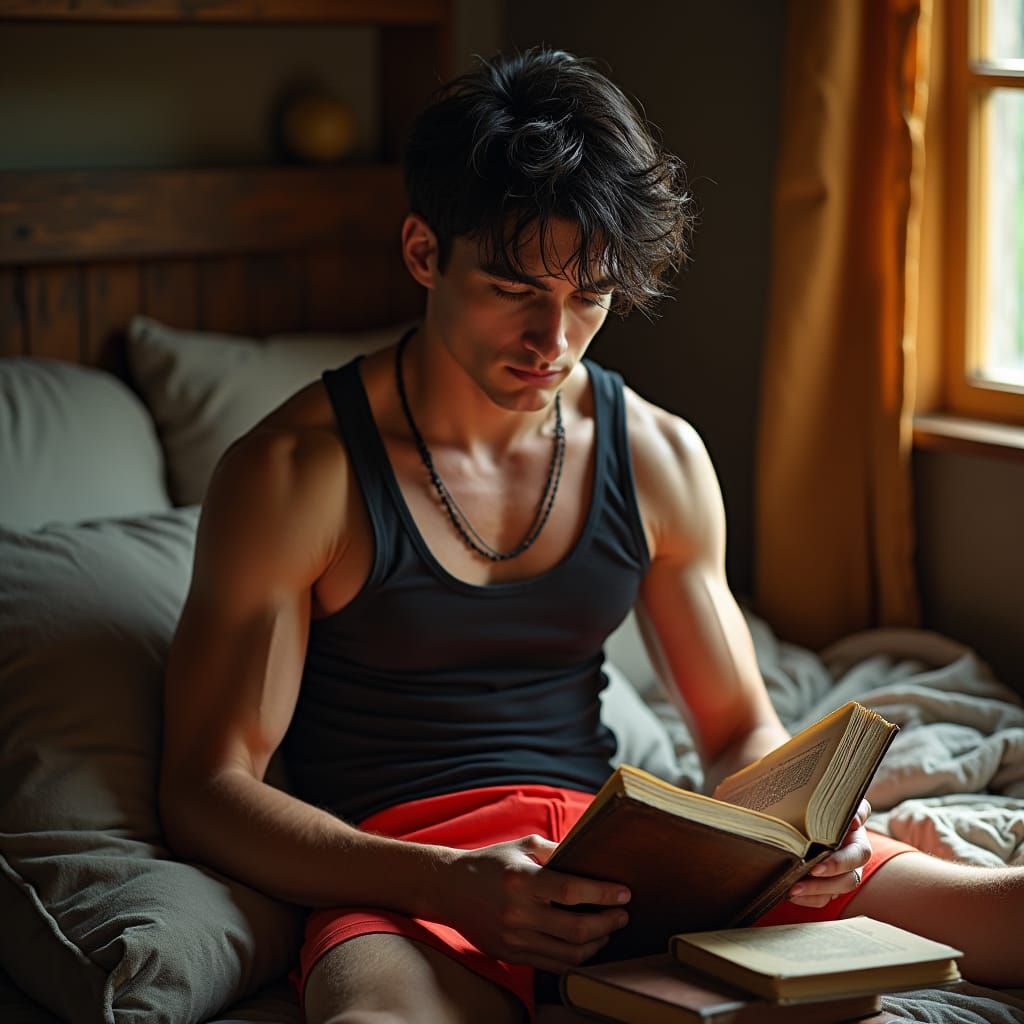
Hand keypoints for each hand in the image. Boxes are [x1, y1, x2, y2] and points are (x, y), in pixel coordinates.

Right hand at [437, 835, 630, 972]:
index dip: (603, 894)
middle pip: (575, 930)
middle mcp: (517, 913)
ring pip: (568, 955)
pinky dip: (576, 959)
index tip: (625, 893)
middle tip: (623, 914)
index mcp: (521, 880)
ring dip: (597, 944)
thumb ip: (557, 852)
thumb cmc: (491, 862)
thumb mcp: (523, 846)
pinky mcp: (511, 955)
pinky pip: (552, 965)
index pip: (571, 892)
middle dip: (608, 923)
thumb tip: (592, 859)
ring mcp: (513, 939)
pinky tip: (587, 945)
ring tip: (608, 931)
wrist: (450, 889)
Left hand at [786, 799, 871, 907]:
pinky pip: (823, 898)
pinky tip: (791, 894)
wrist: (805, 815)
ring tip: (794, 888)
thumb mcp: (834, 799)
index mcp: (857, 839)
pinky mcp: (828, 886)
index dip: (843, 858)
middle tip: (811, 871)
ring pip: (837, 889)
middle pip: (851, 876)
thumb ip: (848, 805)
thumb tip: (855, 820)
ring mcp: (841, 875)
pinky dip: (809, 899)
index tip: (819, 865)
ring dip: (817, 891)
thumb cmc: (822, 805)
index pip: (859, 852)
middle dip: (830, 876)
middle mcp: (853, 859)